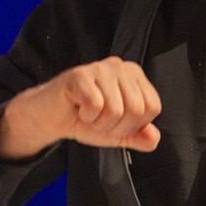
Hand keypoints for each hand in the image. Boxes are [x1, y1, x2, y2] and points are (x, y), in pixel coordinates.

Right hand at [0, 57, 161, 159]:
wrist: (51, 118)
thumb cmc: (85, 119)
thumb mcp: (118, 133)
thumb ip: (139, 137)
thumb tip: (153, 139)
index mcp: (135, 76)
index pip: (153, 107)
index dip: (134, 125)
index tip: (115, 123)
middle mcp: (121, 66)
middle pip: (137, 109)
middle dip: (116, 127)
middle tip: (99, 121)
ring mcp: (100, 67)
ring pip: (116, 109)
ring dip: (99, 123)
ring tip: (89, 115)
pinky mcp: (80, 74)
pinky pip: (95, 105)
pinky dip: (86, 117)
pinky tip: (78, 109)